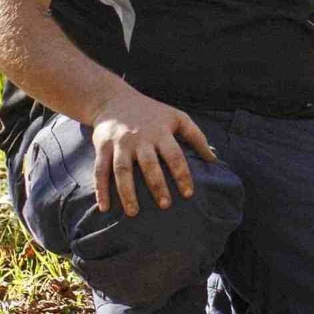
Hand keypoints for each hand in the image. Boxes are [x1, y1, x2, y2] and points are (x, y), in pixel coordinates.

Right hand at [88, 87, 216, 216]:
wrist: (113, 100)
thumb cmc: (152, 113)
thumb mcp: (177, 118)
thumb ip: (196, 137)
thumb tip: (214, 160)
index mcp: (160, 132)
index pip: (174, 156)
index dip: (182, 175)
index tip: (188, 194)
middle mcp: (140, 138)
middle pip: (148, 164)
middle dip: (157, 185)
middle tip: (165, 206)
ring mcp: (119, 143)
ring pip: (122, 170)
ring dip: (127, 192)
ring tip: (134, 212)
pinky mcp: (102, 147)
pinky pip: (100, 170)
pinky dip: (101, 190)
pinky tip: (105, 208)